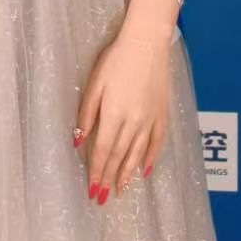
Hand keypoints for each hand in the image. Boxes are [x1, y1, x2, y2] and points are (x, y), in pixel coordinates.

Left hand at [73, 26, 171, 204]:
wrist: (147, 44)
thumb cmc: (116, 60)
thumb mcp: (95, 83)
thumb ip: (87, 113)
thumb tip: (78, 140)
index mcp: (114, 115)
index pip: (102, 150)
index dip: (96, 171)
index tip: (91, 189)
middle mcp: (133, 123)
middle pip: (118, 156)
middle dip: (109, 178)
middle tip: (102, 197)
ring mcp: (150, 120)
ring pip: (137, 154)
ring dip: (127, 174)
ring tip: (121, 191)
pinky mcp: (162, 115)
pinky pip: (156, 143)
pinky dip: (151, 159)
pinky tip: (145, 171)